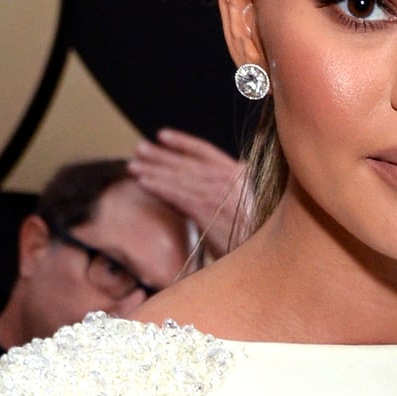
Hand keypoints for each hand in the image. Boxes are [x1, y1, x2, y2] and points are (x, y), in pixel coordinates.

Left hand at [125, 130, 249, 255]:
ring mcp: (217, 192)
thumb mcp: (246, 207)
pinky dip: (157, 187)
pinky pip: (175, 194)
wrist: (263, 259)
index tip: (162, 136)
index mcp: (239, 175)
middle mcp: (228, 178)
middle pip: (186, 162)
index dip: (182, 142)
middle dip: (160, 155)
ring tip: (133, 166)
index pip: (205, 151)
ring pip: (177, 177)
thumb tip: (206, 190)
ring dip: (152, 170)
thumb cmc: (253, 239)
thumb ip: (228, 193)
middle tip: (139, 150)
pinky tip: (142, 182)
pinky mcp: (206, 209)